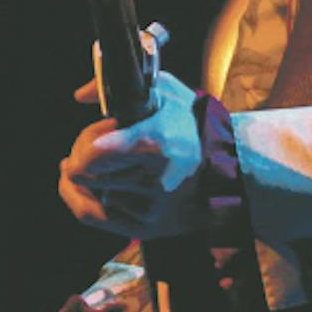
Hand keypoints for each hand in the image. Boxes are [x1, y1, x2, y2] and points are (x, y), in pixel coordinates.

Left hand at [59, 69, 207, 240]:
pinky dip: (81, 199)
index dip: (85, 143)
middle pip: (84, 170)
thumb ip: (120, 84)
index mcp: (156, 143)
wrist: (231, 167)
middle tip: (92, 146)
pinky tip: (84, 186)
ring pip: (88, 190)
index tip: (92, 138)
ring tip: (100, 164)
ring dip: (85, 177)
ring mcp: (150, 207)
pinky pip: (93, 215)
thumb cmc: (191, 124)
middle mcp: (153, 180)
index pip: (95, 154)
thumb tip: (81, 95)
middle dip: (81, 154)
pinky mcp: (147, 227)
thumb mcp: (165, 91)